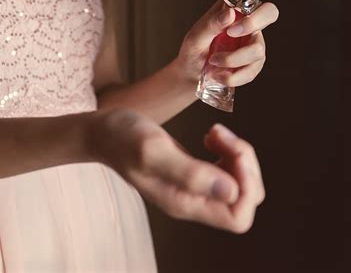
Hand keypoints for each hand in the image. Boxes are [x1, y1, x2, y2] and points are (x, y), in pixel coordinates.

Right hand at [91, 109, 264, 232]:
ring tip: (214, 133)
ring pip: (239, 184)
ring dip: (237, 155)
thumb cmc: (122, 139)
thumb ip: (189, 173)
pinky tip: (211, 137)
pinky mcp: (193, 174)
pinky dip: (228, 151)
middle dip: (245, 166)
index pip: (238, 217)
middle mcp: (192, 201)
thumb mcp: (152, 150)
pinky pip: (227, 171)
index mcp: (184, 203)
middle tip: (222, 137)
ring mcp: (193, 189)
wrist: (104, 133)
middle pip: (245, 199)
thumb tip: (231, 191)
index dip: (246, 187)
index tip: (231, 155)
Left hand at [172, 0, 278, 86]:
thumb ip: (211, 24)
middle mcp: (247, 24)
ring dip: (231, 59)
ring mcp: (253, 44)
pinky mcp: (254, 64)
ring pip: (257, 49)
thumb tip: (229, 14)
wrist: (191, 77)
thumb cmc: (193, 52)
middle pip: (270, 13)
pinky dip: (232, 76)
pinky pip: (251, 70)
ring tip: (213, 63)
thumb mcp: (195, 38)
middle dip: (254, 22)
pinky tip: (218, 75)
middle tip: (231, 32)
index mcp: (231, 10)